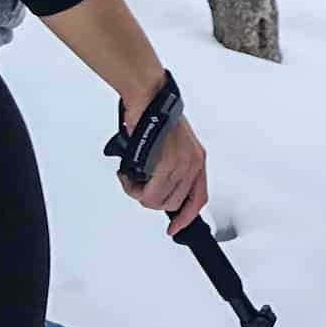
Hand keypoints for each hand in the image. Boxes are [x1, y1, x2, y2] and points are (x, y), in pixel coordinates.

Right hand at [119, 106, 208, 236]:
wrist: (149, 98)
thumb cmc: (156, 117)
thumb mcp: (174, 145)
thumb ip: (173, 167)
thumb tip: (159, 188)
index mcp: (197, 159)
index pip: (198, 198)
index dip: (186, 217)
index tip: (175, 228)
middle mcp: (193, 163)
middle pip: (173, 204)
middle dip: (151, 200)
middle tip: (137, 185)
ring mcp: (181, 164)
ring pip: (159, 202)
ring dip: (140, 193)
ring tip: (131, 176)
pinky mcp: (167, 164)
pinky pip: (150, 194)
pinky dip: (134, 188)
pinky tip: (127, 174)